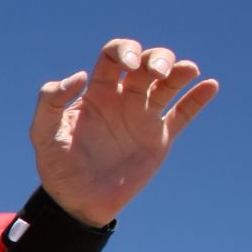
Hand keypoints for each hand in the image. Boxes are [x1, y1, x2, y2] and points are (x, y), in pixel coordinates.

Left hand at [31, 38, 219, 227]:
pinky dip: (198, 98)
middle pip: (147, 63)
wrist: (77, 202)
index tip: (127, 64)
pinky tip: (210, 85)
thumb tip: (81, 75)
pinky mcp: (159, 139)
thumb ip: (50, 100)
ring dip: (180, 70)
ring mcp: (143, 117)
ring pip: (169, 83)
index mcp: (98, 92)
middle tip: (156, 73)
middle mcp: (123, 99)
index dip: (124, 50)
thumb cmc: (57, 166)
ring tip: (187, 70)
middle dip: (157, 58)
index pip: (114, 56)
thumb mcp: (42, 132)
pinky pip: (184, 114)